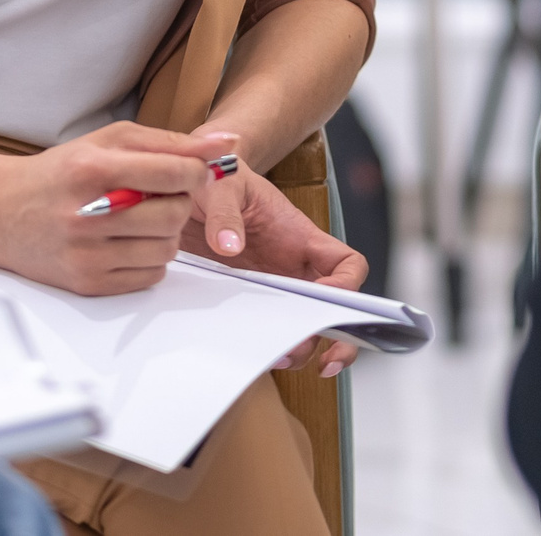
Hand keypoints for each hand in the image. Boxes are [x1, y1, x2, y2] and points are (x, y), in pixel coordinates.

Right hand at [0, 122, 238, 296]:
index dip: (195, 172)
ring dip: (166, 232)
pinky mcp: (87, 284)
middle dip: (179, 203)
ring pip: (167, 249)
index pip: (172, 173)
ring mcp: (85, 254)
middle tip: (161, 195)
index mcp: (92, 169)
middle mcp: (86, 214)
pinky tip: (127, 241)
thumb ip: (170, 142)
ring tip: (141, 217)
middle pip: (173, 215)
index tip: (192, 172)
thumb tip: (226, 143)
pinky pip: (149, 276)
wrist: (0, 213)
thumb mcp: (109, 141)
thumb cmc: (60, 172)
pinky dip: (150, 257)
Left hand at [181, 141, 367, 377]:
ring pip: (301, 325)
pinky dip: (264, 343)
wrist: (192, 184)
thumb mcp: (221, 184)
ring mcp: (272, 285)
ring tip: (280, 358)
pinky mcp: (246, 298)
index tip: (329, 303)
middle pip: (332, 308)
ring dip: (300, 348)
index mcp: (301, 238)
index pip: (346, 265)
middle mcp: (294, 267)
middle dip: (336, 337)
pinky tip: (251, 351)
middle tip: (325, 363)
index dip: (348, 288)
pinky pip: (265, 327)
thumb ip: (225, 212)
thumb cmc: (218, 177)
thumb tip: (229, 246)